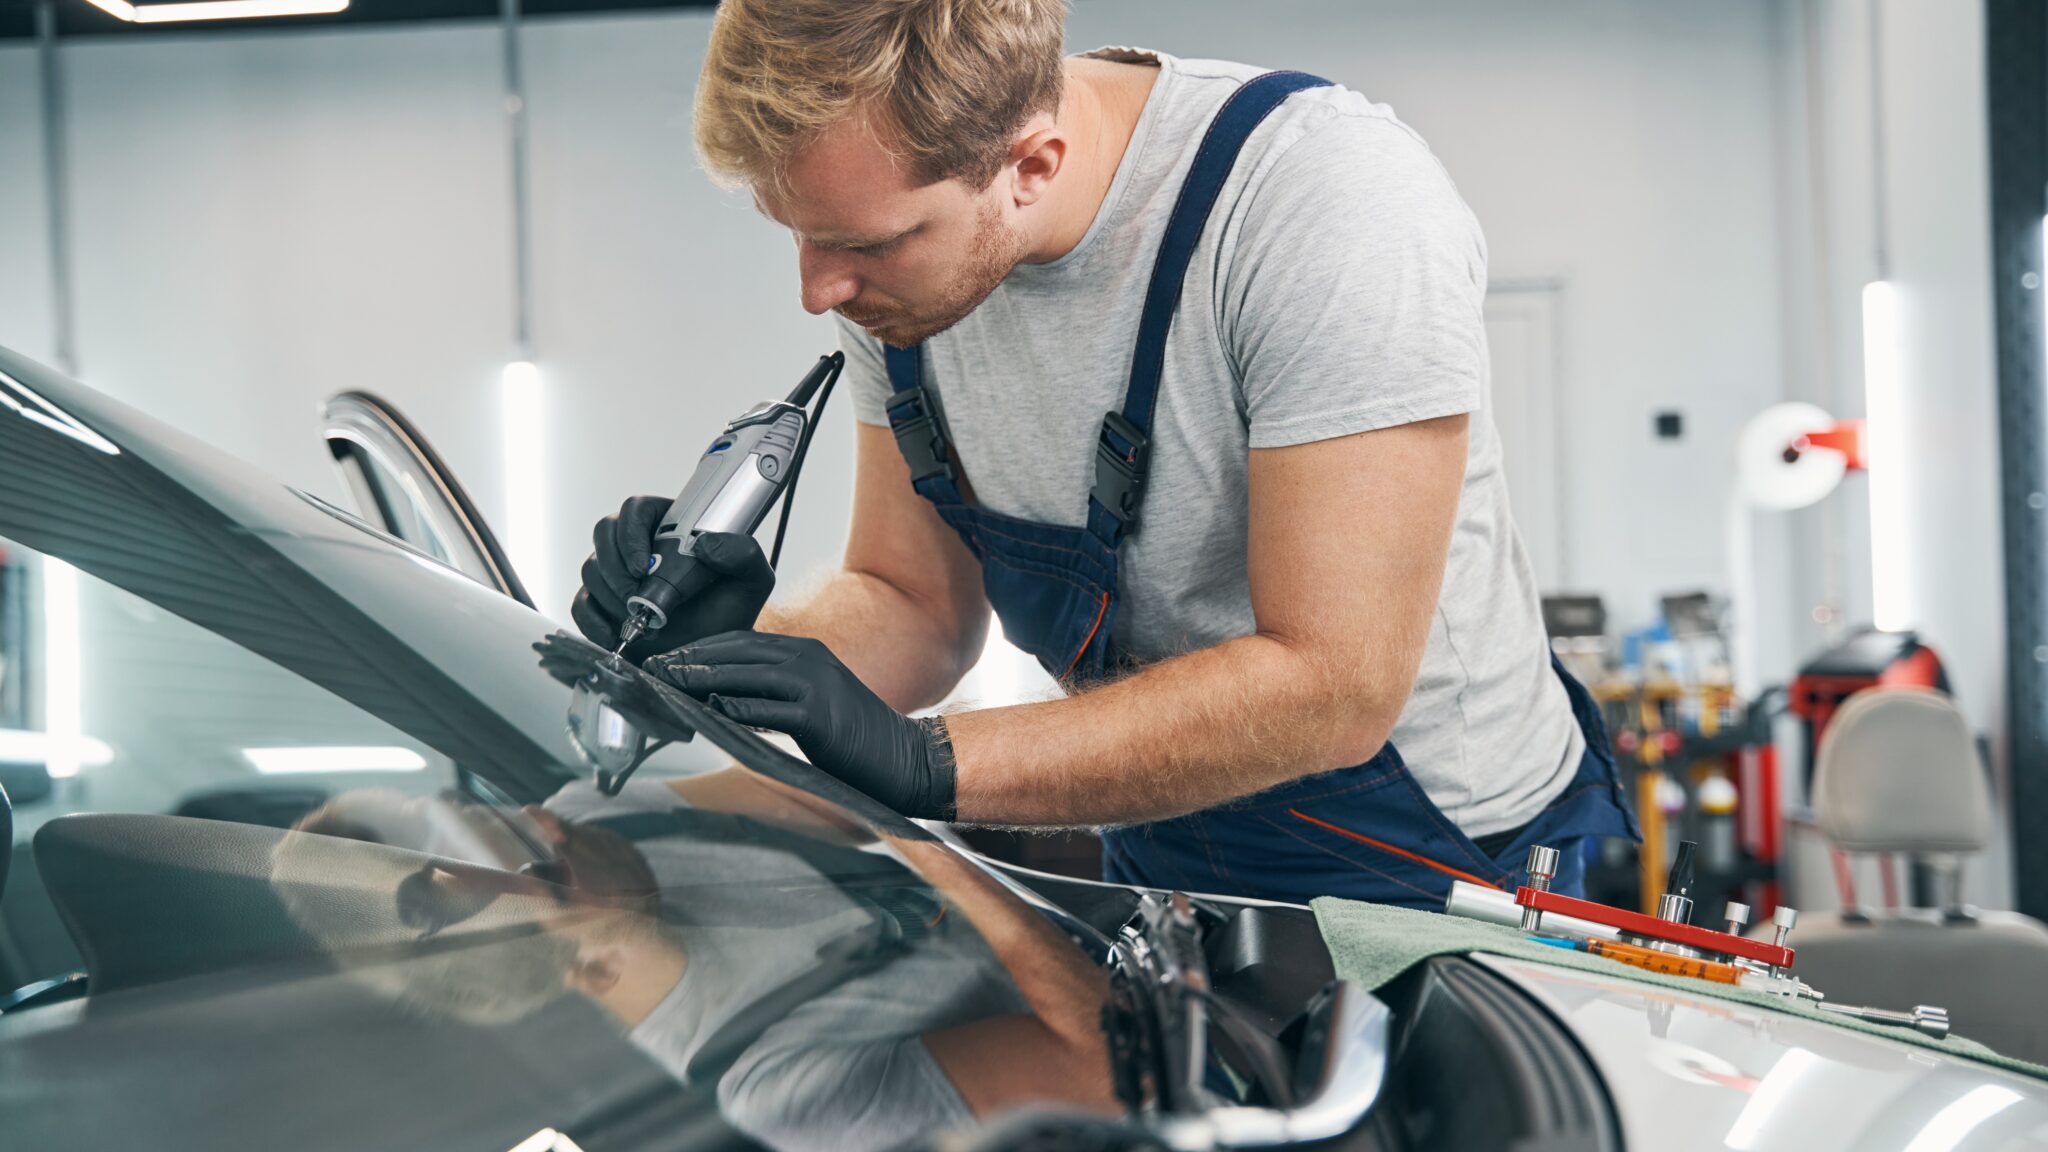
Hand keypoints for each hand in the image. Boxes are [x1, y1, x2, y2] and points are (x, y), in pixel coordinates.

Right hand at [571, 495, 774, 661]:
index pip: (636, 509)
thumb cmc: (729, 612)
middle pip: (604, 532)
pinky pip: (580, 603)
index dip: (631, 532)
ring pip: (591, 567)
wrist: (711, 656)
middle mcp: (639, 546)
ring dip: (609, 593)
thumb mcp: (752, 581)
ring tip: (636, 618)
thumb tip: (705, 544)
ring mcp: (617, 574)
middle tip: (636, 594)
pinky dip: (592, 621)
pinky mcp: (602, 605)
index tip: (643, 565)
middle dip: (615, 564)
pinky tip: (614, 635)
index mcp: (670, 527)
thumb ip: (743, 554)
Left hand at [647, 631, 956, 819]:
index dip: (702, 647)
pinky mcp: (818, 716)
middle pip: (739, 651)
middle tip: (657, 667)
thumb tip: (722, 697)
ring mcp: (816, 685)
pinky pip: (767, 709)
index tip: (669, 658)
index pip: (743, 640)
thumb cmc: (853, 737)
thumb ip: (773, 693)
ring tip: (670, 683)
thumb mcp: (811, 702)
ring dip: (704, 677)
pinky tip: (710, 710)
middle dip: (693, 658)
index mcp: (807, 652)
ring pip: (747, 674)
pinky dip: (736, 708)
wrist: (901, 758)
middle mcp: (810, 659)